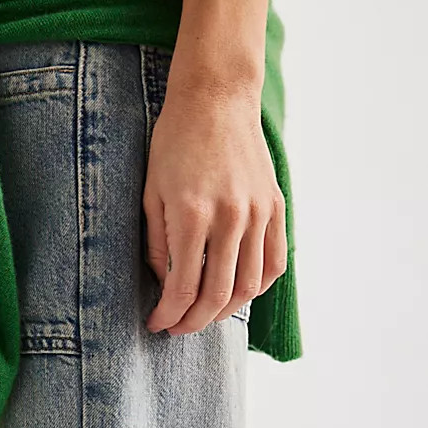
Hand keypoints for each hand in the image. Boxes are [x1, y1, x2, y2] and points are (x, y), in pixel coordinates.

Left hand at [143, 74, 287, 335]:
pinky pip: (274, 262)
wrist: (217, 99)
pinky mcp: (275, 206)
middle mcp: (230, 217)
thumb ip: (158, 245)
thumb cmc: (174, 144)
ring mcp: (258, 212)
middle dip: (194, 322)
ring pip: (250, 286)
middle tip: (177, 328)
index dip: (168, 315)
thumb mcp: (151, 194)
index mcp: (192, 215)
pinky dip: (258, 287)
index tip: (156, 324)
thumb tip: (166, 287)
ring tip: (204, 314)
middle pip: (218, 295)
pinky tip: (237, 292)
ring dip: (225, 311)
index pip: (183, 287)